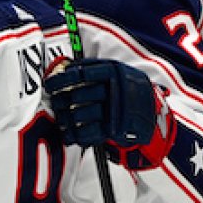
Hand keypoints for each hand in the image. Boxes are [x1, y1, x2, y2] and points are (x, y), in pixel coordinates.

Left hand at [43, 58, 175, 169]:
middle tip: (54, 101)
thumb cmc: (128, 88)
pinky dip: (75, 134)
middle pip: (78, 95)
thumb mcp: (117, 70)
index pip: (81, 74)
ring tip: (60, 117)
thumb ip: (94, 68)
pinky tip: (68, 133)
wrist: (153, 111)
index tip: (49, 84)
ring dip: (65, 117)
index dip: (61, 79)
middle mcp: (114, 90)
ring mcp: (115, 111)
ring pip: (81, 114)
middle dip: (61, 100)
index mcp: (114, 72)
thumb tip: (65, 68)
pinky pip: (89, 132)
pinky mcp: (115, 129)